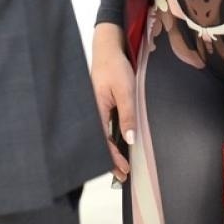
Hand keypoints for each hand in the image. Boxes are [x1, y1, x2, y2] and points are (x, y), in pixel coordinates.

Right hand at [90, 24, 134, 179]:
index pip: (103, 141)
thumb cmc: (114, 66)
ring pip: (101, 134)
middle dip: (109, 159)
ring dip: (110, 150)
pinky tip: (118, 143)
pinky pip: (104, 125)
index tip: (123, 171)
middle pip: (99, 141)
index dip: (113, 158)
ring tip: (120, 164)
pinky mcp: (100, 104)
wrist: (107, 48)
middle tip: (122, 175)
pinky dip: (110, 137)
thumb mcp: (125, 90)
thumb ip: (127, 114)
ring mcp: (96, 108)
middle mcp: (93, 111)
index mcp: (96, 110)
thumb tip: (130, 139)